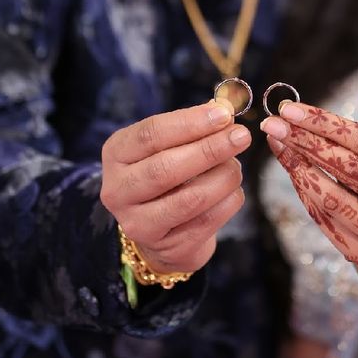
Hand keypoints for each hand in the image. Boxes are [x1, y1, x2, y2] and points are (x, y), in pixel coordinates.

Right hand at [100, 99, 250, 274]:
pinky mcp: (165, 248)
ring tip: (237, 166)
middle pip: (165, 168)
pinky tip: (234, 189)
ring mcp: (138, 224)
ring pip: (188, 199)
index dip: (190, 123)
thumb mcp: (168, 143)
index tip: (224, 115)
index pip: (151, 134)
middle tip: (241, 136)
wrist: (160, 227)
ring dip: (222, 177)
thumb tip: (224, 108)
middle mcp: (118, 190)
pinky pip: (205, 222)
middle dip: (209, 150)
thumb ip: (193, 125)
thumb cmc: (166, 171)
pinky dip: (228, 202)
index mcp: (116, 154)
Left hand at [261, 102, 357, 283]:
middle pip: (352, 169)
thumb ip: (352, 142)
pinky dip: (305, 192)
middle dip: (308, 142)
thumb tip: (297, 118)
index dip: (328, 124)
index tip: (291, 110)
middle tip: (274, 124)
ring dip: (300, 168)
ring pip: (335, 199)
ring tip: (279, 145)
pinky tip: (292, 171)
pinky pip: (326, 220)